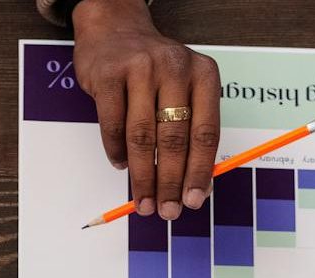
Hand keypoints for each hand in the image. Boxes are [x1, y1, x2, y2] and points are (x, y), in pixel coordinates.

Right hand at [71, 0, 220, 220]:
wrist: (115, 29)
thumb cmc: (152, 69)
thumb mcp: (183, 86)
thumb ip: (190, 127)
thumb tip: (192, 183)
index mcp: (203, 74)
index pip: (206, 132)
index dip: (200, 171)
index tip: (194, 200)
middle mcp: (175, 68)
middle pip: (174, 139)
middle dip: (170, 182)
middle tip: (167, 210)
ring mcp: (140, 70)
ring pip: (142, 137)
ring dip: (142, 176)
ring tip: (143, 200)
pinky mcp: (108, 76)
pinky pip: (113, 126)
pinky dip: (116, 152)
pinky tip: (120, 165)